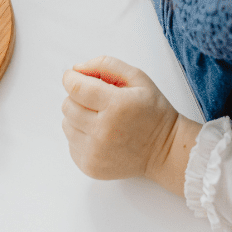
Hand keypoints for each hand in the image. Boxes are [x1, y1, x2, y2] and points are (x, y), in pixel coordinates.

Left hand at [60, 56, 199, 191]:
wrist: (165, 150)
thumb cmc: (152, 111)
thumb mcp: (137, 77)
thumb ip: (106, 65)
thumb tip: (76, 69)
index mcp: (117, 105)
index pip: (75, 88)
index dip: (71, 78)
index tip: (74, 77)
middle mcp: (103, 131)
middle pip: (68, 106)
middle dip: (77, 98)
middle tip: (96, 100)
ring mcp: (95, 152)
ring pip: (66, 124)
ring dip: (78, 118)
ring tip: (99, 119)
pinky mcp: (90, 167)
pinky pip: (71, 144)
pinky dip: (81, 137)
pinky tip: (100, 136)